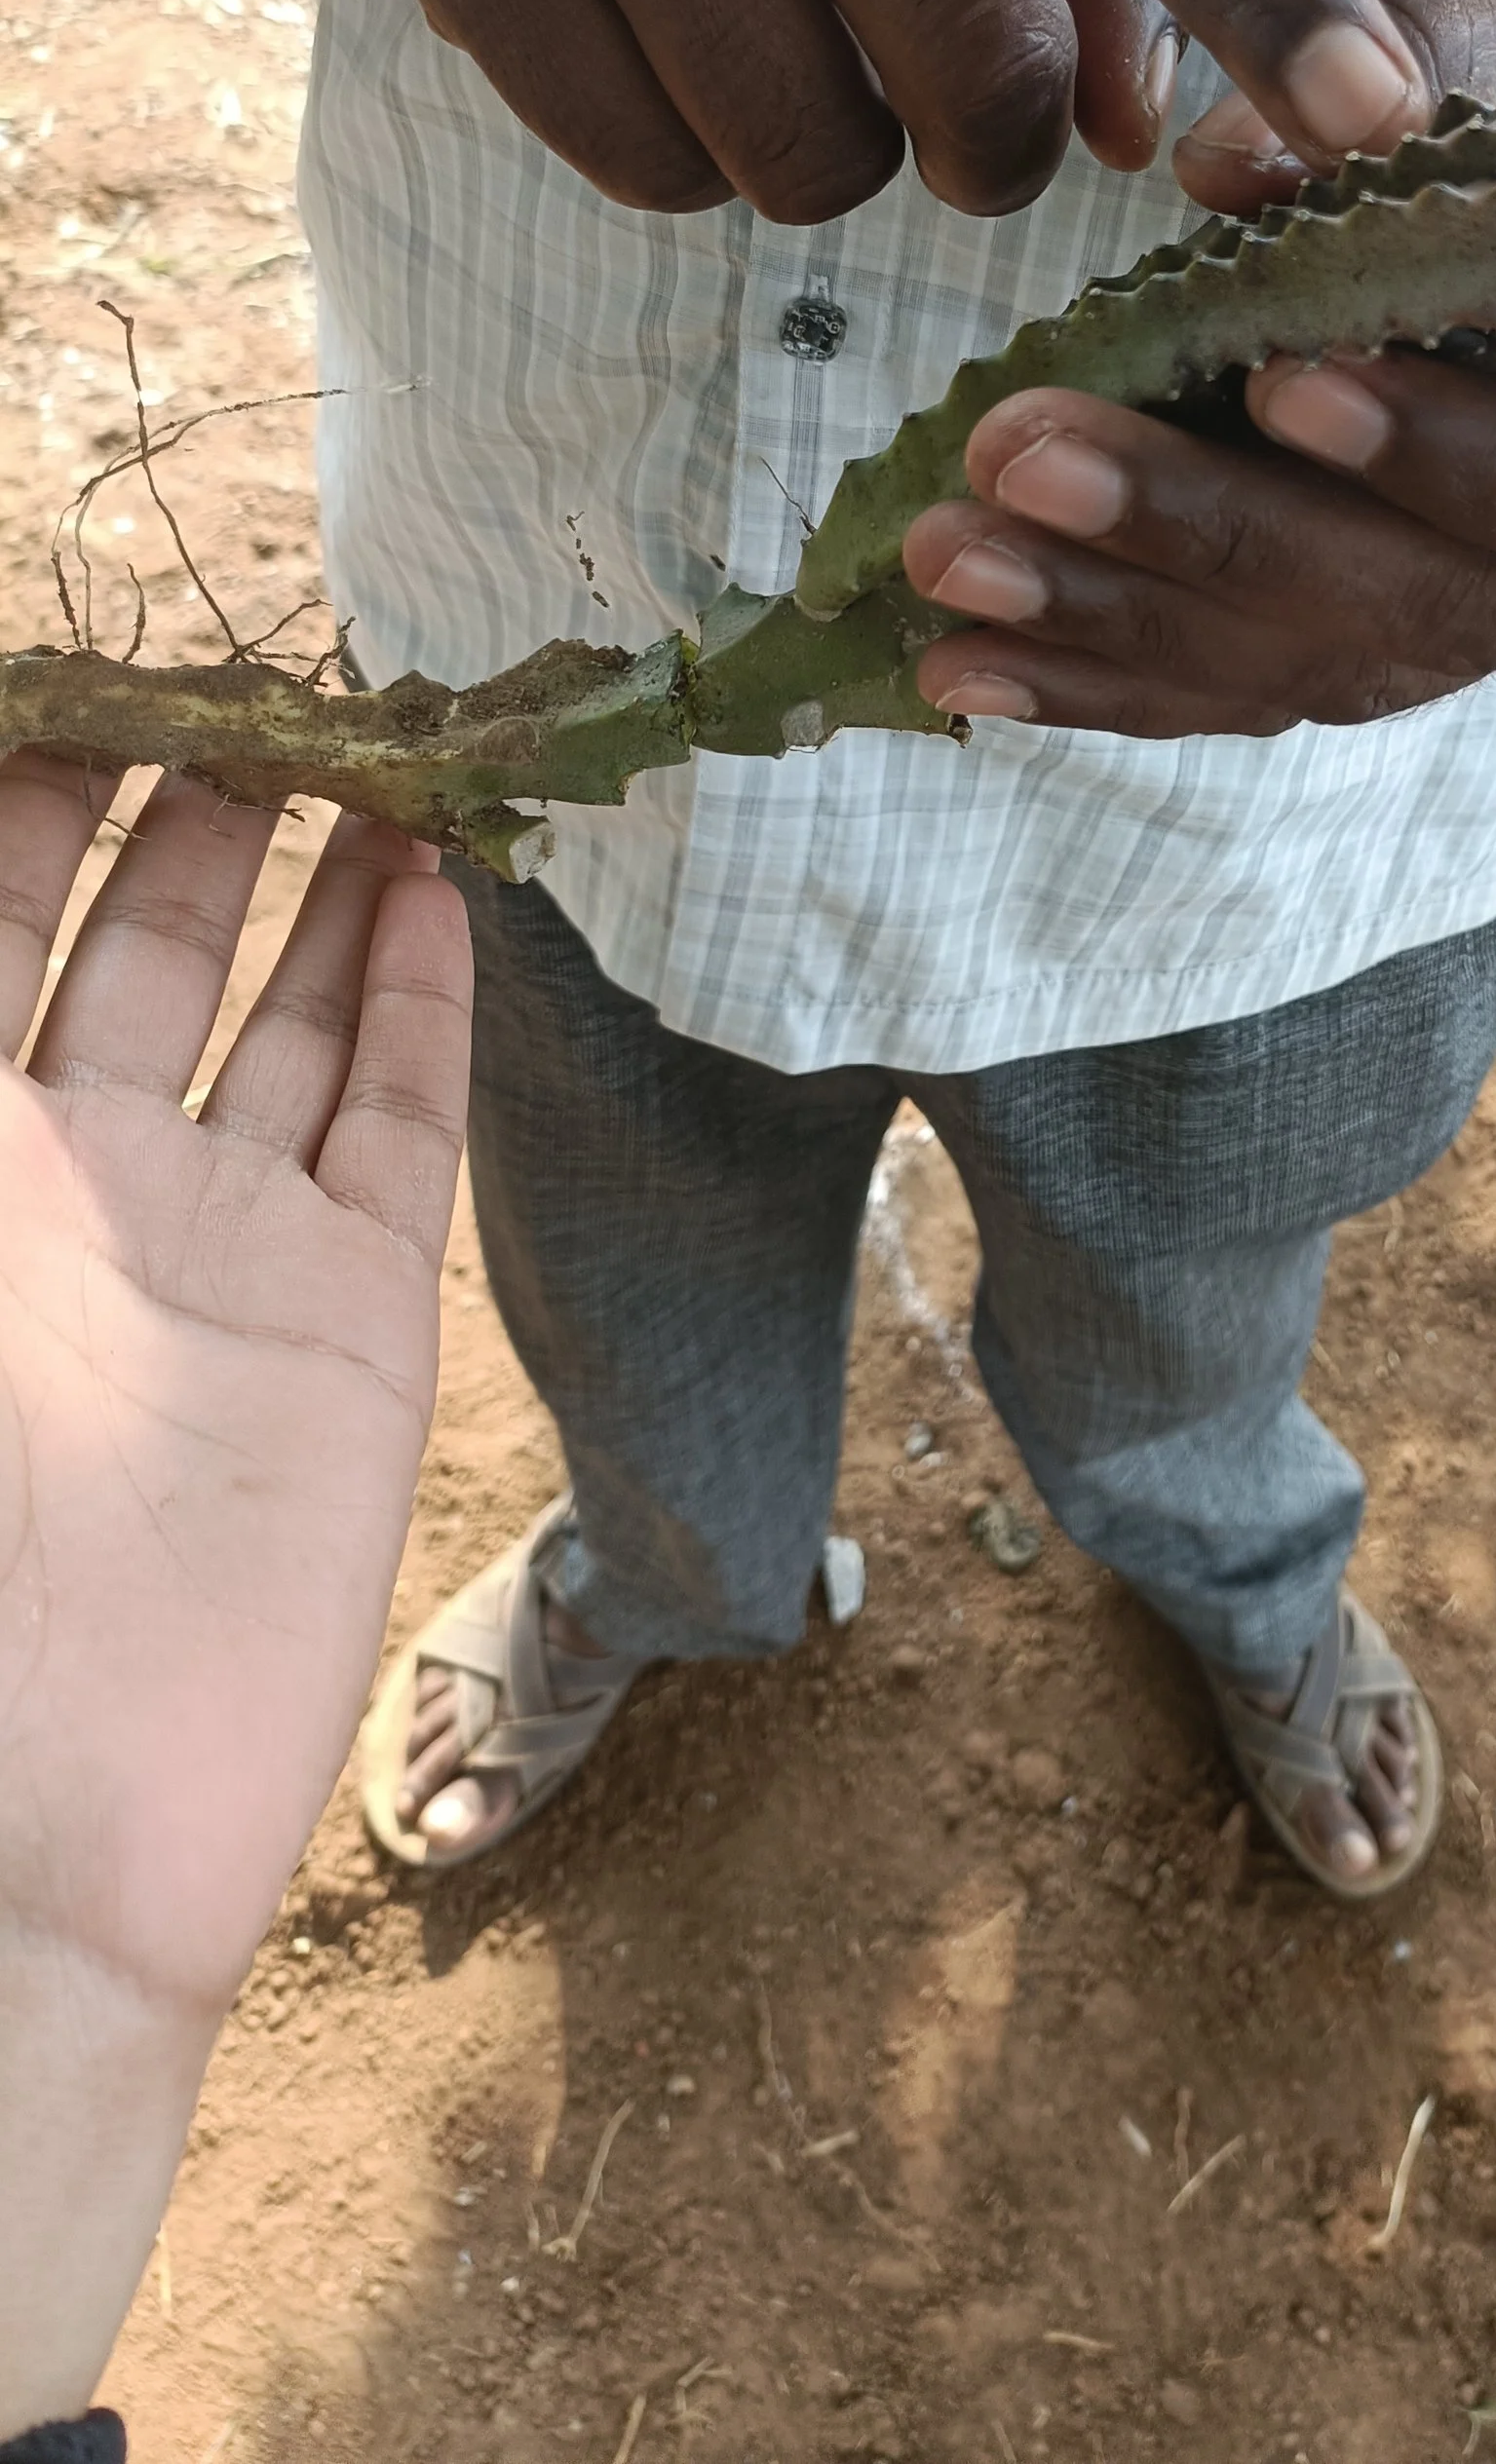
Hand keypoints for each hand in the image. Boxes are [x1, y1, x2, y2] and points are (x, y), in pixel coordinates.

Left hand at [0, 760, 470, 2436]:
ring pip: (274, 1008)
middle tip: (236, 671)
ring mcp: (221, 1241)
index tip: (72, 671)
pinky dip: (420, 1001)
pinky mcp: (352, 1311)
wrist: (39, 1840)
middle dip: (174, 806)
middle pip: (128, 941)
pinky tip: (438, 890)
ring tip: (356, 742)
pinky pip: (395, 1119)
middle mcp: (72, 1182)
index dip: (22, 802)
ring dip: (313, 876)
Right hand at [277, 0, 1428, 219]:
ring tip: (784, 12)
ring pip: (812, 155)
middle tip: (944, 70)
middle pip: (978, 63)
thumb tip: (1144, 138)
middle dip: (992, 130)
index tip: (1375, 115)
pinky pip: (660, 174)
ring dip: (837, 148)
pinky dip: (694, 154)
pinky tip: (666, 25)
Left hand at [897, 0, 1495, 736]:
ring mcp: (1446, 638)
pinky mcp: (1341, 651)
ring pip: (1281, 665)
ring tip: (945, 555)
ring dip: (1102, 617)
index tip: (1286, 381)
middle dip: (1196, 530)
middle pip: (1393, 603)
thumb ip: (1429, 70)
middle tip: (1023, 455)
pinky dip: (1084, 677)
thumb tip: (1230, 169)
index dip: (1446, 457)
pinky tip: (950, 659)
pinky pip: (1215, 691)